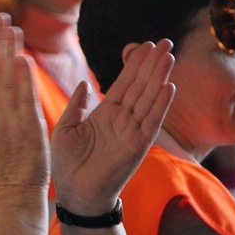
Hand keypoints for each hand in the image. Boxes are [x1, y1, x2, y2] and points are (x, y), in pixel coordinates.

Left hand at [51, 39, 174, 213]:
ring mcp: (131, 132)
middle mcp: (121, 120)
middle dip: (152, 64)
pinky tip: (168, 86)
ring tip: (168, 56)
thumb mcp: (66, 128)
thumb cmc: (67, 164)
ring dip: (159, 77)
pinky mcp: (137, 146)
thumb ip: (76, 105)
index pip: (124, 84)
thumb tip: (83, 83)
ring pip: (148, 99)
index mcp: (105, 114)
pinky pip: (150, 122)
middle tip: (165, 41)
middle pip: (140, 86)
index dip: (134, 65)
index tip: (144, 45)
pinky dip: (159, 105)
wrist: (73, 193)